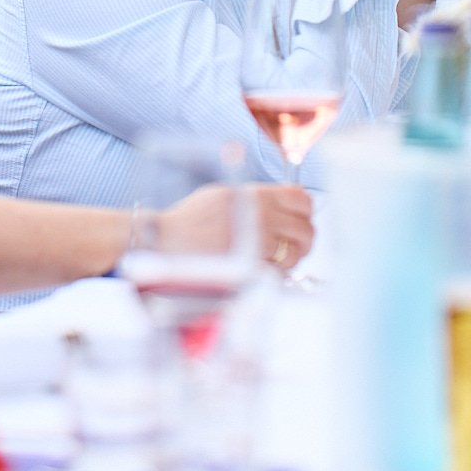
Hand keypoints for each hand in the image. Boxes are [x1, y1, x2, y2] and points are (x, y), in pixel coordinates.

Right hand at [153, 183, 313, 270]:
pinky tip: (258, 272)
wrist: (165, 242)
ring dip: (288, 261)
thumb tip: (285, 206)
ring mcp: (256, 242)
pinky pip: (276, 274)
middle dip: (302, 241)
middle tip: (291, 247)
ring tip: (271, 261)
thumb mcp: (223, 195)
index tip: (299, 220)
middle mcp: (259, 216)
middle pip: (305, 230)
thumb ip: (256, 198)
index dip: (305, 212)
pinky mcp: (250, 266)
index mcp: (254, 195)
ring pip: (294, 255)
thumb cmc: (188, 221)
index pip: (301, 199)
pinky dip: (273, 276)